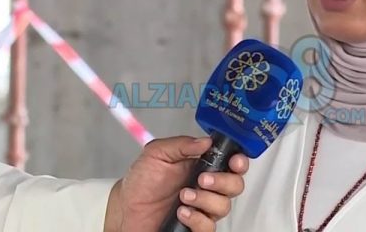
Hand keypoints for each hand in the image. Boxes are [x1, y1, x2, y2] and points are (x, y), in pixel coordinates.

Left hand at [104, 136, 249, 231]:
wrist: (126, 209)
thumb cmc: (141, 182)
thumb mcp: (157, 153)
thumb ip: (181, 144)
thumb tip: (205, 141)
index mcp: (201, 166)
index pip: (231, 163)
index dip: (239, 162)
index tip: (235, 162)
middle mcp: (206, 187)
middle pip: (235, 185)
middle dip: (223, 181)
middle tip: (202, 179)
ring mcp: (202, 208)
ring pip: (224, 206)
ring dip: (205, 200)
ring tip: (184, 196)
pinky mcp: (195, 226)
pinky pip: (209, 227)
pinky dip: (197, 219)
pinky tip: (183, 212)